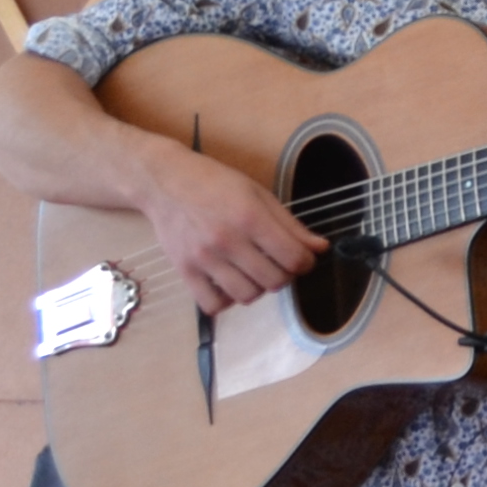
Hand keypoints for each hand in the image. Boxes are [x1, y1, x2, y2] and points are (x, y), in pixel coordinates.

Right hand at [150, 146, 330, 315]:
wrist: (165, 182)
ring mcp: (203, 259)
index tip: (302, 258)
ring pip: (247, 296)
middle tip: (278, 263)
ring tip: (254, 272)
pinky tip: (229, 284)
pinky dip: (226, 301)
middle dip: (284, 275)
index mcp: (250, 218)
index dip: (306, 262)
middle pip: (274, 281)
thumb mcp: (259, 194)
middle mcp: (227, 241)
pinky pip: (212, 304)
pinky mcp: (184, 271)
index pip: (293, 258)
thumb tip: (320, 248)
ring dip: (258, 288)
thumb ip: (291, 224)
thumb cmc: (216, 183)